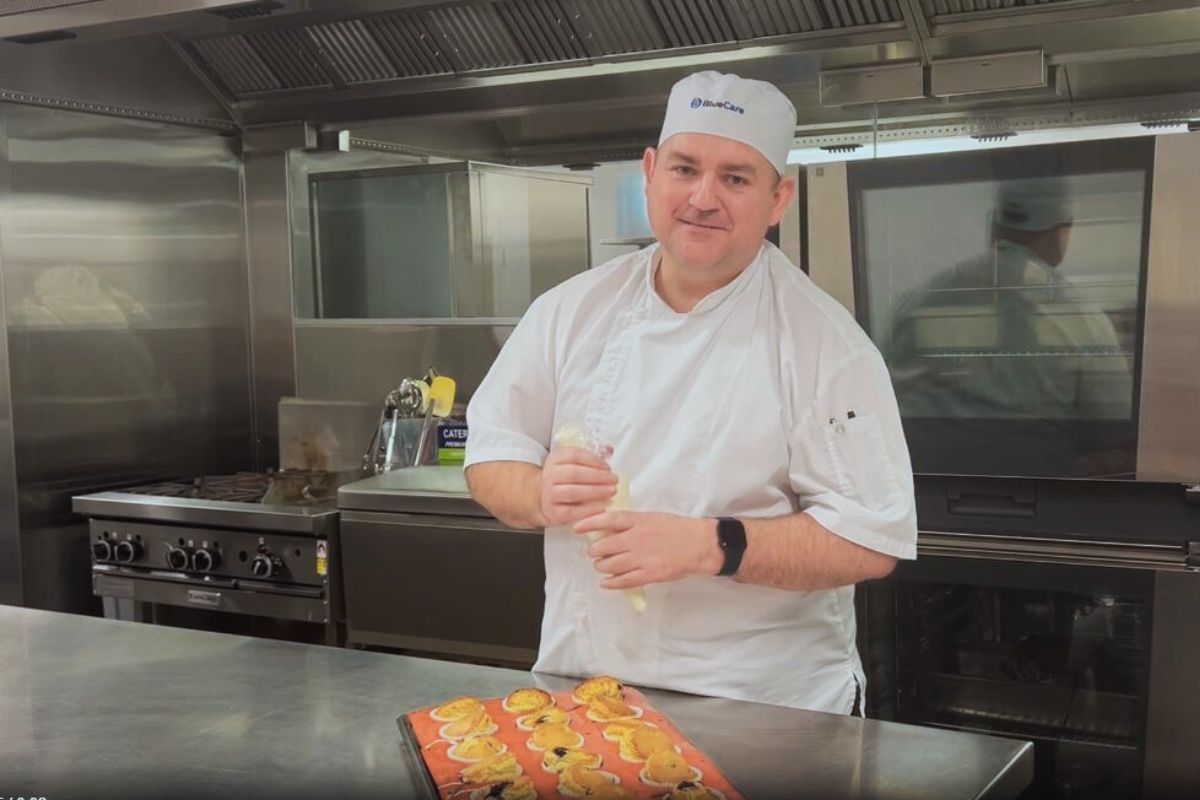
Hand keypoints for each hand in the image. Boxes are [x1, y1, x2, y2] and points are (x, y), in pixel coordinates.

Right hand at [540, 446, 616, 526]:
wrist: (543, 497)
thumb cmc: (563, 479)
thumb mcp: (573, 463)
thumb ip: (591, 457)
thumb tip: (609, 450)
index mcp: (555, 459)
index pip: (574, 455)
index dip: (594, 460)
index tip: (608, 467)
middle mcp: (550, 475)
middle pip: (574, 473)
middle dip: (598, 477)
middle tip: (614, 480)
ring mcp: (550, 494)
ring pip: (573, 492)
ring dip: (595, 492)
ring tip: (611, 491)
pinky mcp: (553, 512)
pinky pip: (572, 511)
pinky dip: (588, 509)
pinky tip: (602, 507)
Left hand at [575, 512, 721, 588]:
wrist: (699, 544)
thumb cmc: (677, 529)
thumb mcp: (652, 517)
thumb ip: (631, 522)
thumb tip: (608, 527)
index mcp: (638, 521)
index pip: (607, 520)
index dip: (589, 524)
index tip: (577, 528)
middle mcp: (637, 538)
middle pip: (604, 546)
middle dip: (595, 551)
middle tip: (594, 553)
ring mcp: (642, 557)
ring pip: (610, 565)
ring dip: (602, 567)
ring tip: (602, 566)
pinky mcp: (649, 574)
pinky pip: (623, 581)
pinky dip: (611, 583)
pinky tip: (606, 583)